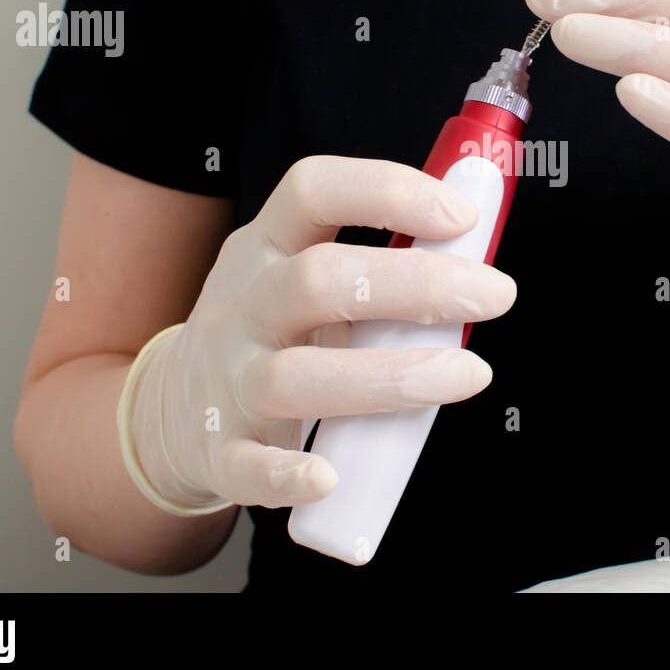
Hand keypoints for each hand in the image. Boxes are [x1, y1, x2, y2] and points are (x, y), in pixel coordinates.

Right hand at [118, 156, 516, 513]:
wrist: (173, 409)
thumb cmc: (274, 330)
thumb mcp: (300, 273)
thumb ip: (377, 256)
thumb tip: (479, 230)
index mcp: (265, 246)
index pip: (313, 193)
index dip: (386, 191)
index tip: (462, 214)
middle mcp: (242, 305)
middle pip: (318, 281)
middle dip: (415, 284)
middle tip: (496, 294)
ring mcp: (227, 379)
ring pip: (296, 377)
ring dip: (389, 377)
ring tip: (469, 374)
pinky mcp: (220, 452)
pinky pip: (249, 467)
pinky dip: (286, 475)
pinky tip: (332, 478)